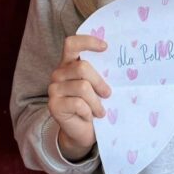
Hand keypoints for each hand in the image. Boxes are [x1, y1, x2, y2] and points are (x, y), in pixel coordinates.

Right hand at [48, 35, 110, 160]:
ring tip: (100, 111)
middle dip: (100, 82)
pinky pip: (78, 104)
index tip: (105, 47)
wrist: (82, 132)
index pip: (71, 44)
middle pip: (82, 68)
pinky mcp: (53, 105)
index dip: (87, 41)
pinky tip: (88, 117)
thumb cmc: (93, 105)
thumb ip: (101, 74)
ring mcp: (54, 89)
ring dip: (96, 102)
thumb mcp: (98, 87)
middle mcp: (58, 73)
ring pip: (83, 87)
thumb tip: (120, 65)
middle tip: (108, 94)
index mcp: (69, 64)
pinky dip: (88, 112)